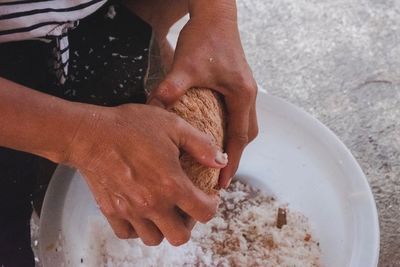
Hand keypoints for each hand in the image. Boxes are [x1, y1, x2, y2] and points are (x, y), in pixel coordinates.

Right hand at [65, 104, 226, 245]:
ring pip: (154, 239)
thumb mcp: (174, 126)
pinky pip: (128, 234)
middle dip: (189, 224)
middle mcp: (152, 204)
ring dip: (163, 228)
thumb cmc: (130, 127)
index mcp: (172, 185)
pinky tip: (141, 211)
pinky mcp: (111, 211)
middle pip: (180, 236)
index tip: (208, 196)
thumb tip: (221, 161)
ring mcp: (130, 211)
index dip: (212, 205)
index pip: (204, 212)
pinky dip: (137, 228)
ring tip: (164, 209)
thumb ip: (202, 145)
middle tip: (186, 207)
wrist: (90, 133)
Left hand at [147, 1, 257, 188]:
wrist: (216, 15)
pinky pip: (239, 114)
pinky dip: (230, 128)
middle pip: (247, 135)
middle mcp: (249, 94)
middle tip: (219, 174)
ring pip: (245, 125)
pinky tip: (214, 130)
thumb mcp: (186, 66)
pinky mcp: (238, 84)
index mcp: (242, 95)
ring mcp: (246, 89)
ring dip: (234, 143)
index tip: (222, 183)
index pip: (239, 138)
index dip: (231, 162)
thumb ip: (171, 89)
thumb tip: (153, 111)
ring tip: (217, 157)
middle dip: (235, 156)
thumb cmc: (205, 38)